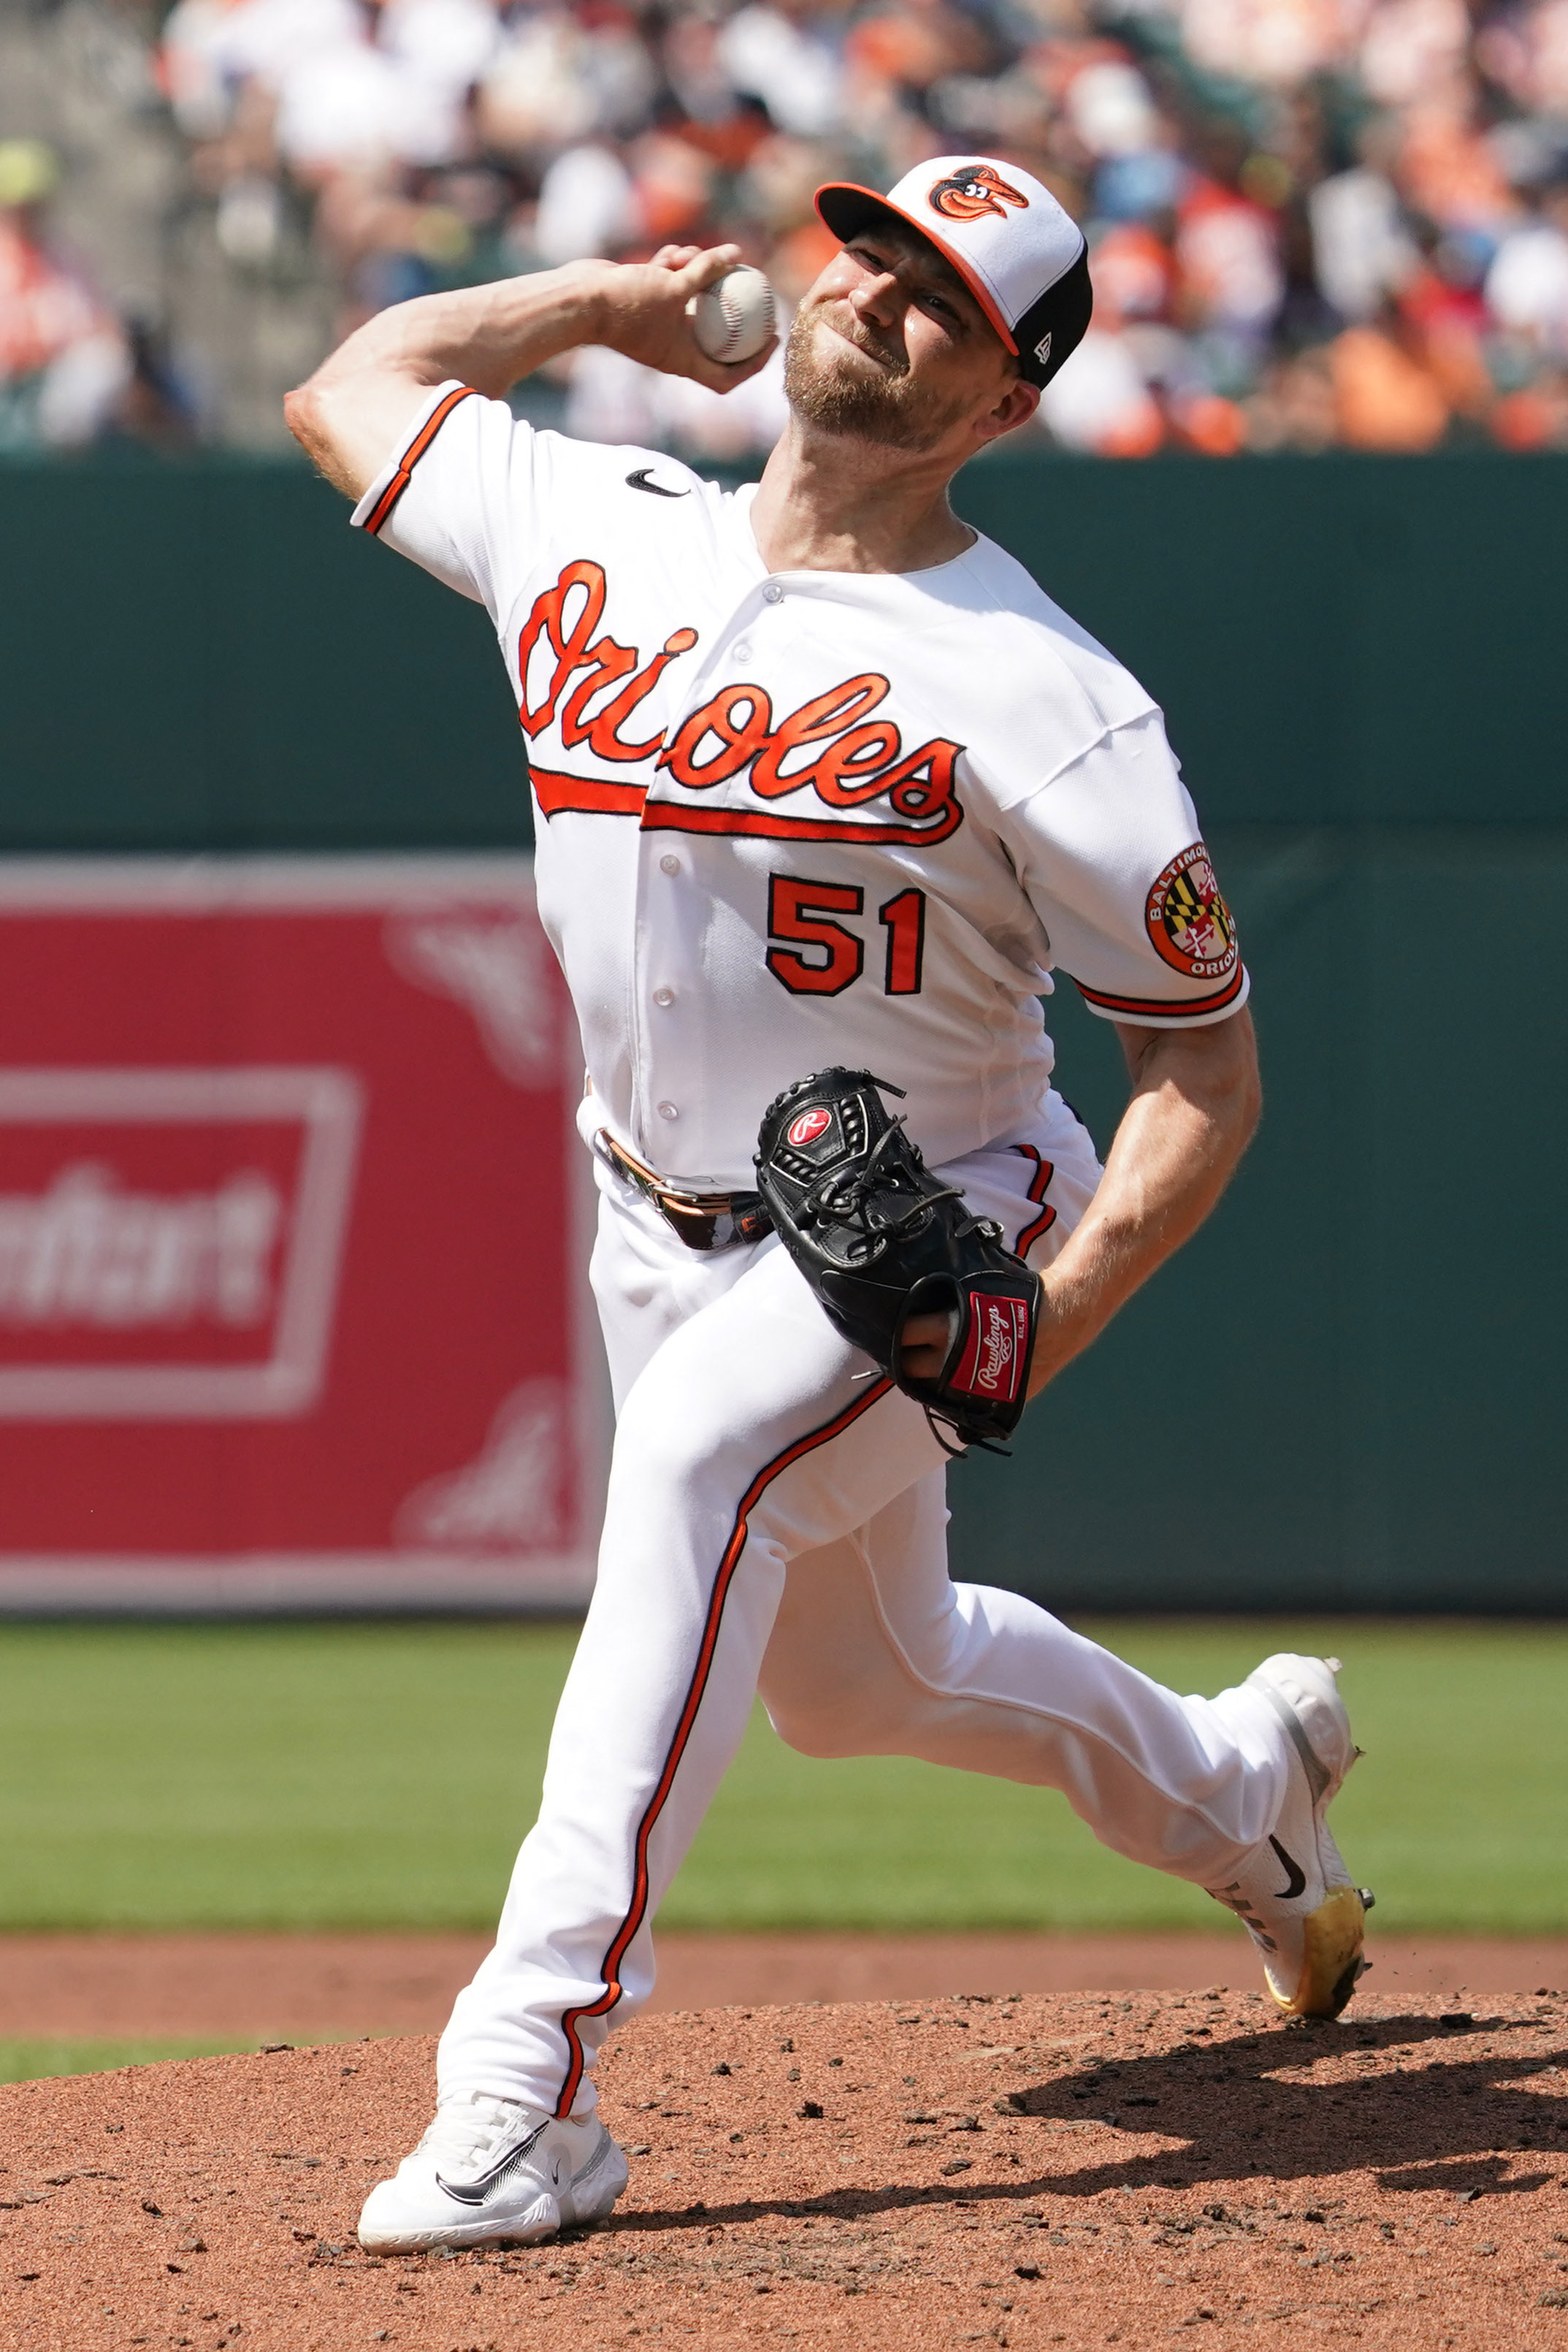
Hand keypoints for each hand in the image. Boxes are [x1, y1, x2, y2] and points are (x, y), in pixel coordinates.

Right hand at [589, 243, 778, 391]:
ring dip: (699, 279)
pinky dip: (674, 269)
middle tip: (759, 296)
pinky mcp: (644, 305)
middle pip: (716, 341)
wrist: (579, 300)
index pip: (727, 377)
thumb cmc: (626, 303)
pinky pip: (669, 288)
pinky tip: (674, 252)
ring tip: (698, 257)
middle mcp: (672, 348)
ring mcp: (658, 327)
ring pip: (692, 305)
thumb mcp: (673, 285)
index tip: (772, 339)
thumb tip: (736, 252)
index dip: (754, 364)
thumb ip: (706, 272)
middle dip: (737, 318)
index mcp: (683, 360)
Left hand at [900, 1288, 1065, 1400]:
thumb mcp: (974, 1291)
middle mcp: (952, 1361)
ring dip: (924, 1380)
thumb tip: (915, 1303)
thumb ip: (945, 1304)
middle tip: (906, 1351)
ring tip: (927, 1367)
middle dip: (905, 1360)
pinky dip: (950, 1394)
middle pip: (908, 1369)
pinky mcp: (988, 1402)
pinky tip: (949, 1381)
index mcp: (946, 1329)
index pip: (902, 1335)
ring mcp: (969, 1386)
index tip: (893, 1328)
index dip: (895, 1333)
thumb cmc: (1016, 1297)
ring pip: (929, 1391)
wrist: (1060, 1321)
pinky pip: (956, 1404)